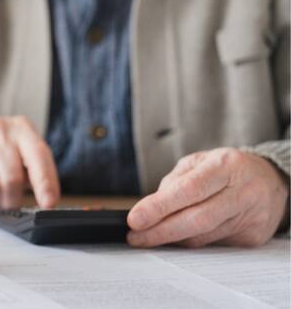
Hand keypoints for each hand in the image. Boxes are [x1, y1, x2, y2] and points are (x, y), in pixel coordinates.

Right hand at [0, 116, 59, 209]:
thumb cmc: (4, 155)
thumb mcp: (25, 160)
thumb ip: (39, 176)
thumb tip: (47, 202)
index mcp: (22, 128)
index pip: (38, 155)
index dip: (45, 183)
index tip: (47, 203)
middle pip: (12, 177)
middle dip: (11, 199)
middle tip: (8, 202)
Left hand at [127, 148, 289, 247]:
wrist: (272, 180)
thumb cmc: (227, 169)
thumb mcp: (199, 162)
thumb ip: (174, 182)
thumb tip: (150, 209)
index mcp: (225, 166)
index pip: (188, 190)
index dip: (159, 207)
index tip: (135, 219)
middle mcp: (242, 191)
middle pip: (197, 219)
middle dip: (160, 231)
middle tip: (135, 237)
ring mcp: (251, 216)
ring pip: (203, 236)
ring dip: (172, 239)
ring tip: (150, 236)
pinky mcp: (253, 237)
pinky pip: (213, 245)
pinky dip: (192, 241)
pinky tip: (180, 236)